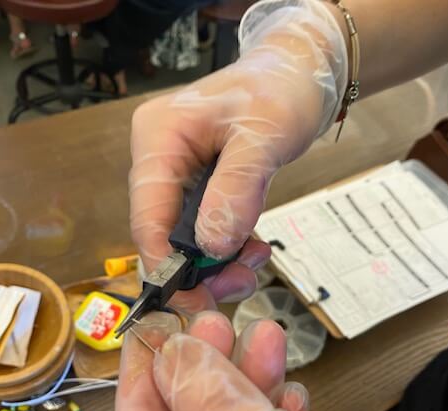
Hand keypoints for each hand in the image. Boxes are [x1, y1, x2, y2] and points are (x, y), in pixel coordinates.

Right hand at [129, 1, 346, 312]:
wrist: (301, 75)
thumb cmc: (281, 91)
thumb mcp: (262, 138)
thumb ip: (236, 190)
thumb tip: (212, 248)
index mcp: (158, 139)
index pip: (146, 213)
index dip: (164, 263)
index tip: (196, 298)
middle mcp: (160, 160)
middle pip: (162, 234)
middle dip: (200, 268)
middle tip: (242, 281)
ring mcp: (179, 177)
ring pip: (185, 241)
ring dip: (219, 263)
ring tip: (256, 259)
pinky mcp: (200, 190)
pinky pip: (205, 232)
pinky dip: (228, 249)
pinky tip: (254, 249)